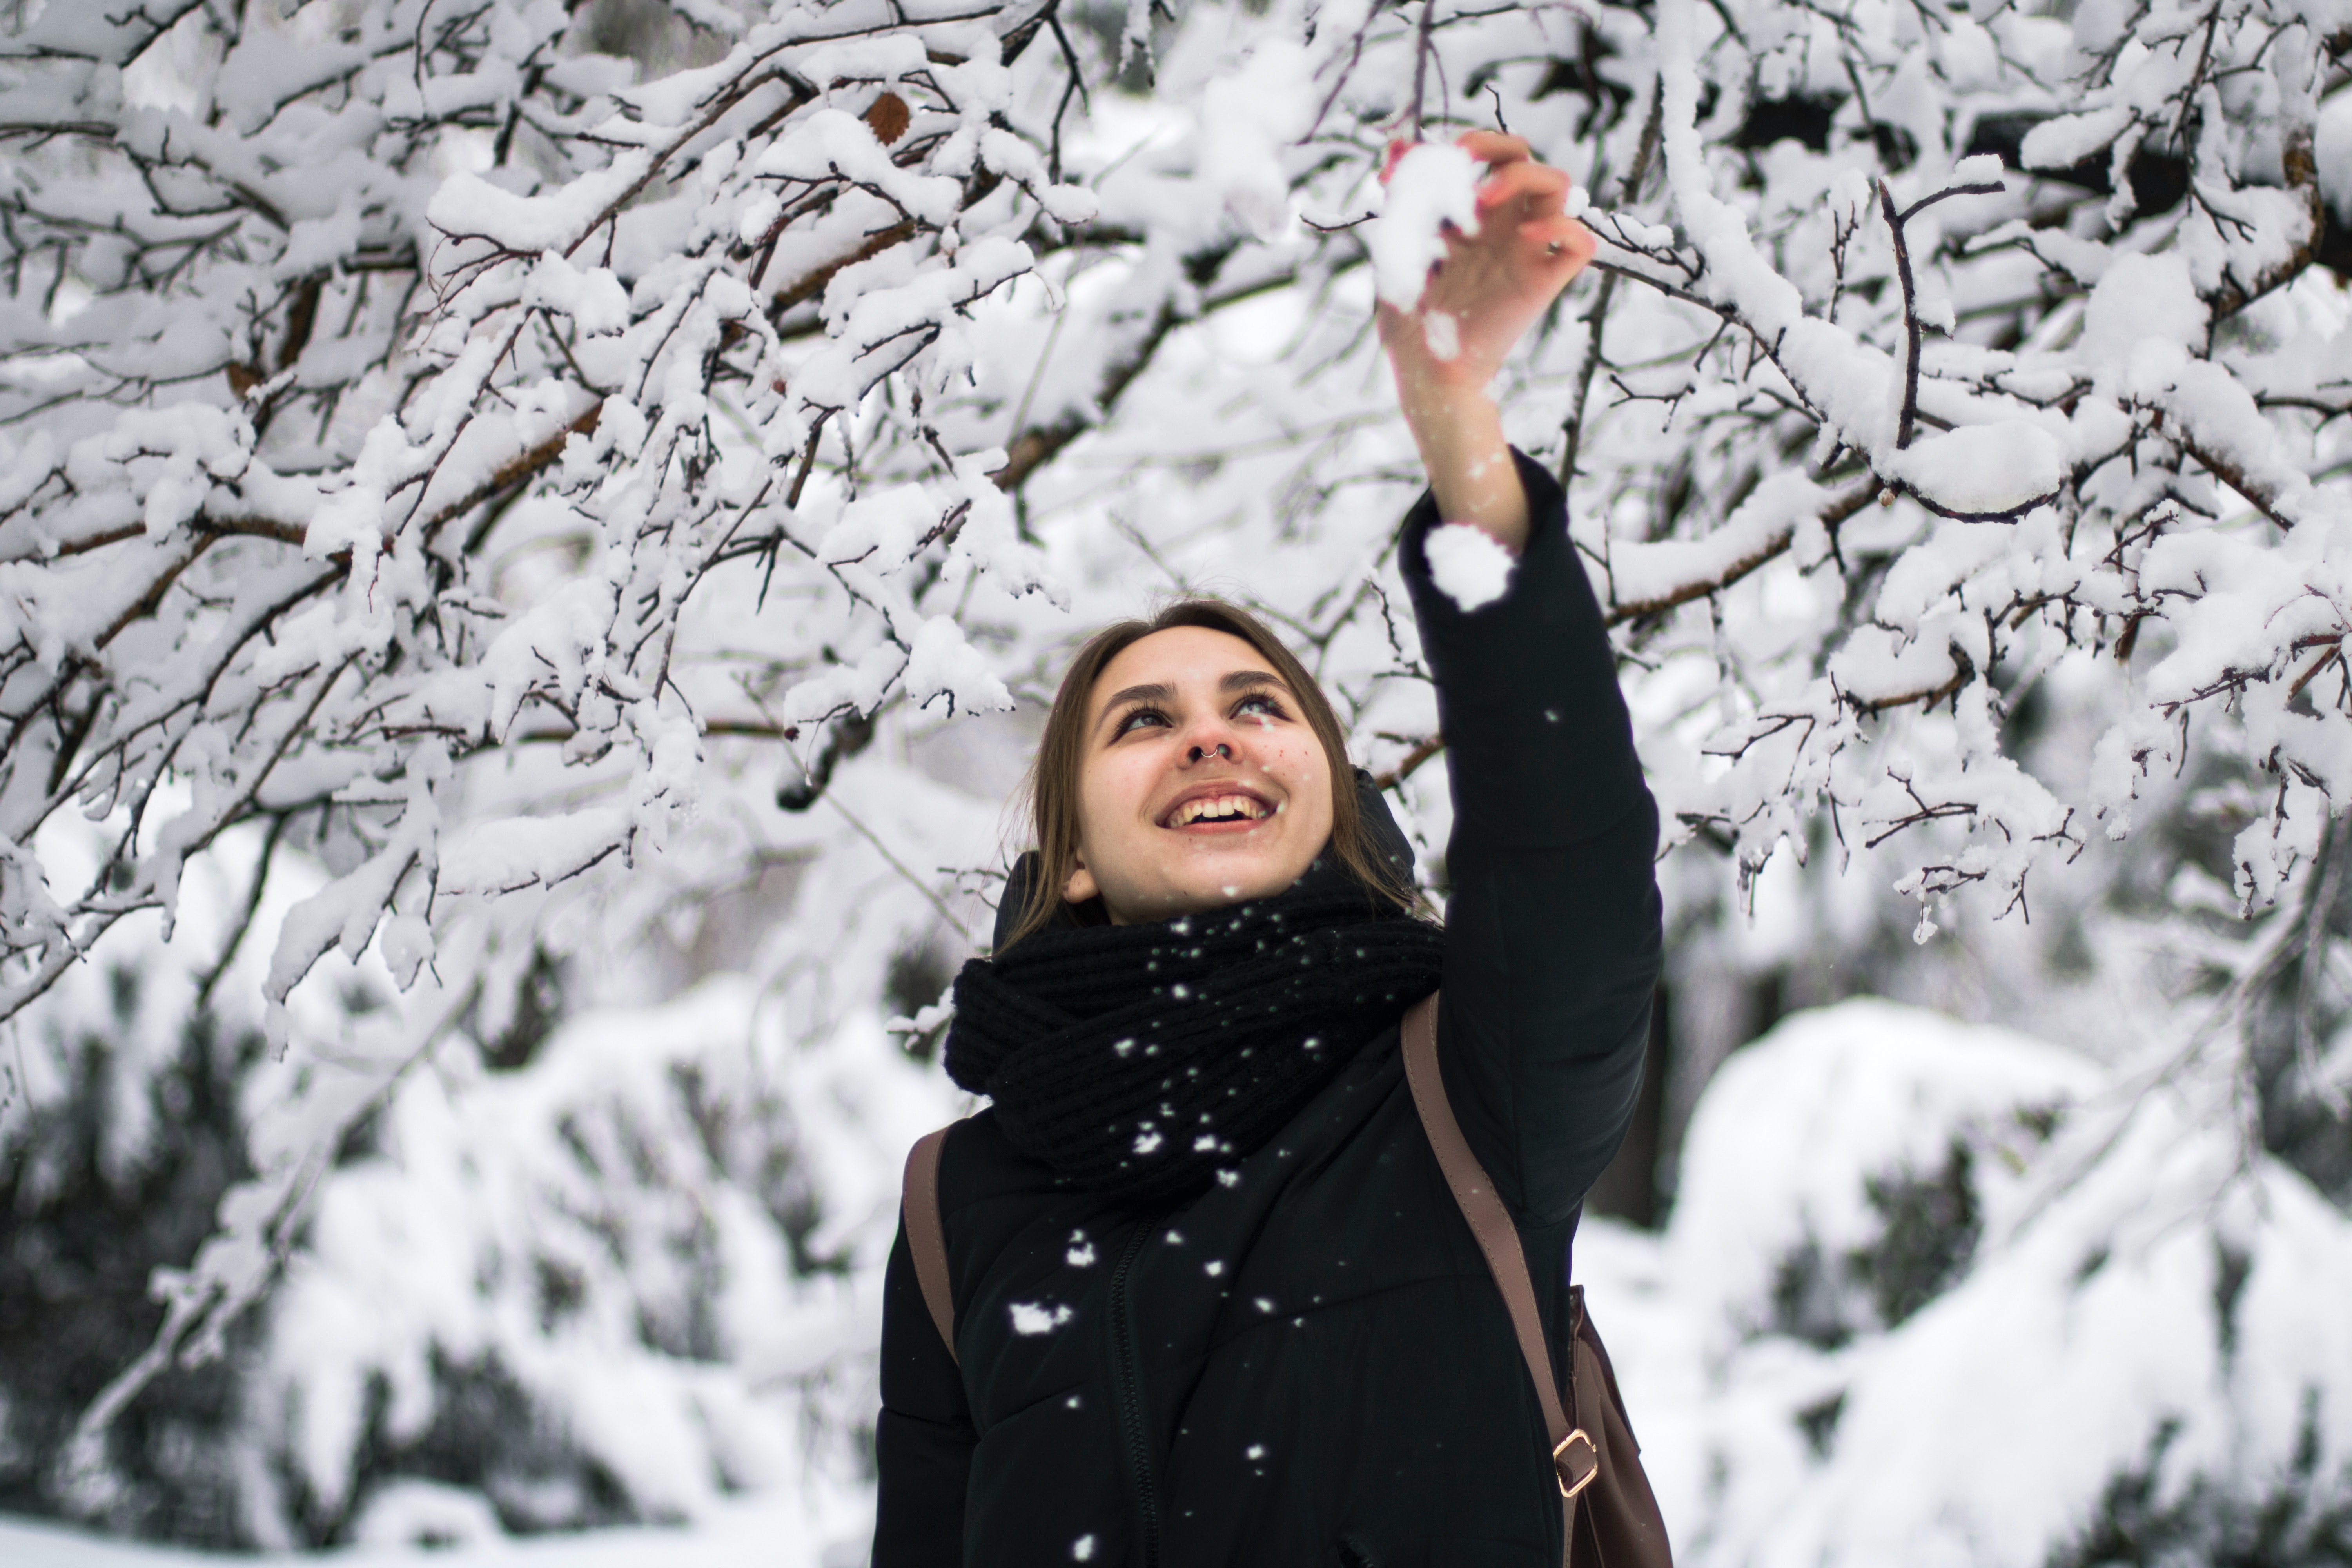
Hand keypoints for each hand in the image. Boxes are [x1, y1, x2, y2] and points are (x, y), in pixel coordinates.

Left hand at [1378, 133, 1595, 551]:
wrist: (1427, 372)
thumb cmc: (1410, 319)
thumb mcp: (1396, 253)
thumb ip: (1402, 201)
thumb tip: (1397, 147)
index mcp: (1470, 216)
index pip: (1488, 156)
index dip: (1470, 144)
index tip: (1434, 159)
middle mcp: (1502, 227)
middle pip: (1527, 158)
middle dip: (1500, 146)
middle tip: (1465, 167)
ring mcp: (1526, 251)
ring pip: (1561, 187)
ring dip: (1528, 175)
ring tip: (1486, 197)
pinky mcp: (1543, 283)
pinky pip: (1580, 243)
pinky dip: (1565, 228)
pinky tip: (1528, 237)